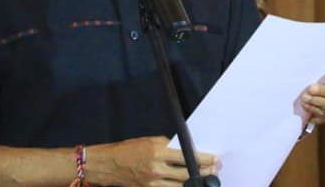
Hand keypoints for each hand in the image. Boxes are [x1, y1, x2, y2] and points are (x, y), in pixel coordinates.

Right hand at [89, 136, 218, 186]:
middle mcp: (157, 168)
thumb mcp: (149, 141)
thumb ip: (167, 146)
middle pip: (187, 173)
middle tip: (215, 169)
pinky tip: (187, 184)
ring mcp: (153, 182)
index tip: (214, 158)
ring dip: (195, 181)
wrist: (108, 165)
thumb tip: (185, 150)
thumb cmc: (128, 149)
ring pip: (181, 185)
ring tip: (205, 178)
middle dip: (204, 172)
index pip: (187, 156)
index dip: (203, 159)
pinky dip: (179, 186)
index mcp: (157, 151)